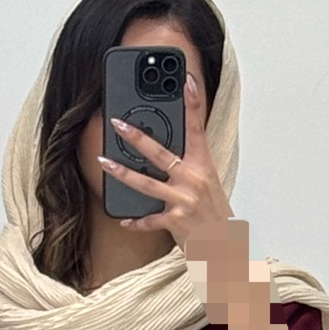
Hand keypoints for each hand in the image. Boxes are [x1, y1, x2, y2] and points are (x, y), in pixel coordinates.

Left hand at [97, 72, 232, 249]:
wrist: (224, 249)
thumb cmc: (215, 216)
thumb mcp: (209, 185)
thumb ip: (191, 167)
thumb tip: (170, 153)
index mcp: (203, 166)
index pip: (197, 129)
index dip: (193, 103)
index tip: (186, 81)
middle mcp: (193, 180)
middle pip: (160, 153)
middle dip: (137, 137)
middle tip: (118, 124)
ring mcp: (183, 200)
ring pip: (146, 183)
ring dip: (122, 173)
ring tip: (104, 162)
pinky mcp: (175, 221)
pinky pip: (149, 220)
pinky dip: (136, 222)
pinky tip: (124, 220)